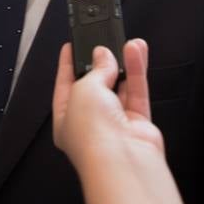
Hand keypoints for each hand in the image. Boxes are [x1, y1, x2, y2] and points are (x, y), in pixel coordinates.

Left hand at [52, 39, 163, 173]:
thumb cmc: (92, 133)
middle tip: (104, 43)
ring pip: (119, 87)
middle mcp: (90, 124)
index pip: (65, 86)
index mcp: (65, 119)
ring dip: (123, 64)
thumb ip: (96, 69)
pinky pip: (136, 92)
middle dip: (100, 64)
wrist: (122, 161)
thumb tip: (104, 56)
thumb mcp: (84, 89)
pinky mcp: (138, 125)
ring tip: (126, 42)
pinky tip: (136, 53)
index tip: (71, 47)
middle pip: (95, 87)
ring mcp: (115, 125)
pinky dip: (136, 72)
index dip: (67, 65)